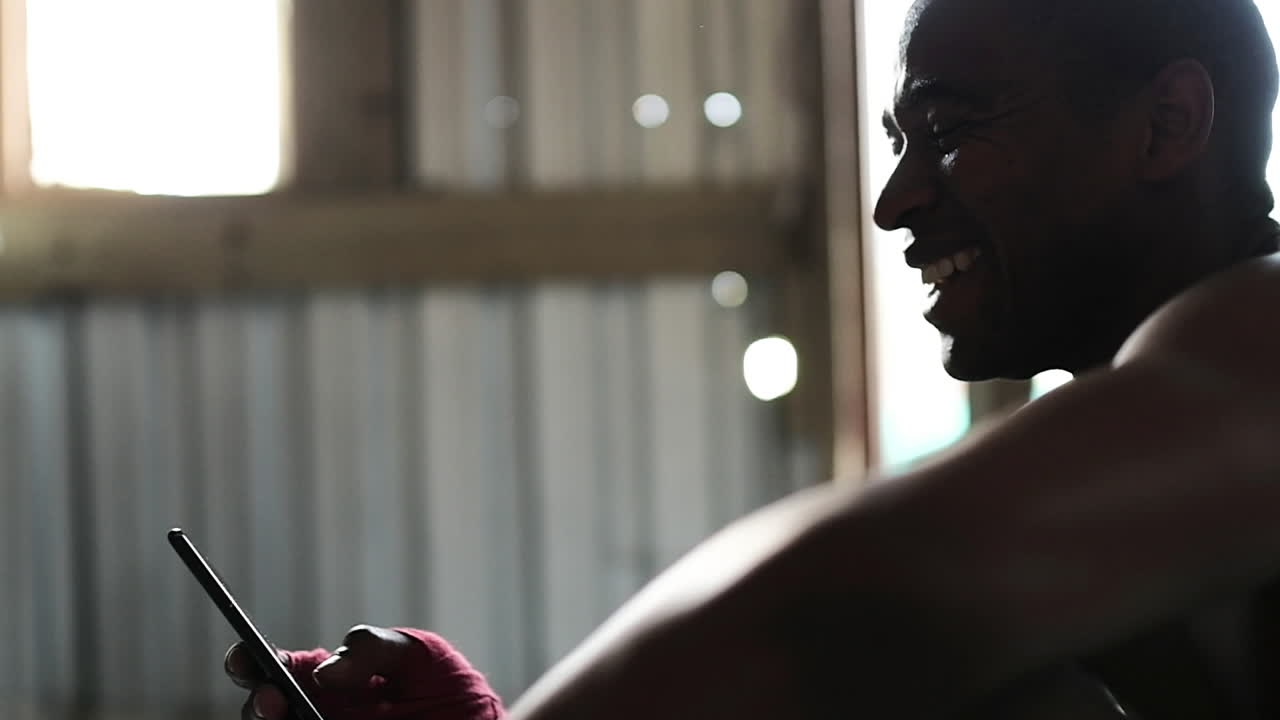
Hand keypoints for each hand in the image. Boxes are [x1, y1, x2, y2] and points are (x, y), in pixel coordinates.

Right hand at [224, 625, 502, 719]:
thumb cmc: (449, 691)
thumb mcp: (421, 658)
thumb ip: (376, 649)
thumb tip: (325, 669)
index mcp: (326, 680)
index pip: (272, 668)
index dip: (249, 662)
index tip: (247, 659)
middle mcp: (315, 715)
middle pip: (262, 711)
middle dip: (258, 704)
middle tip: (273, 700)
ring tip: (302, 716)